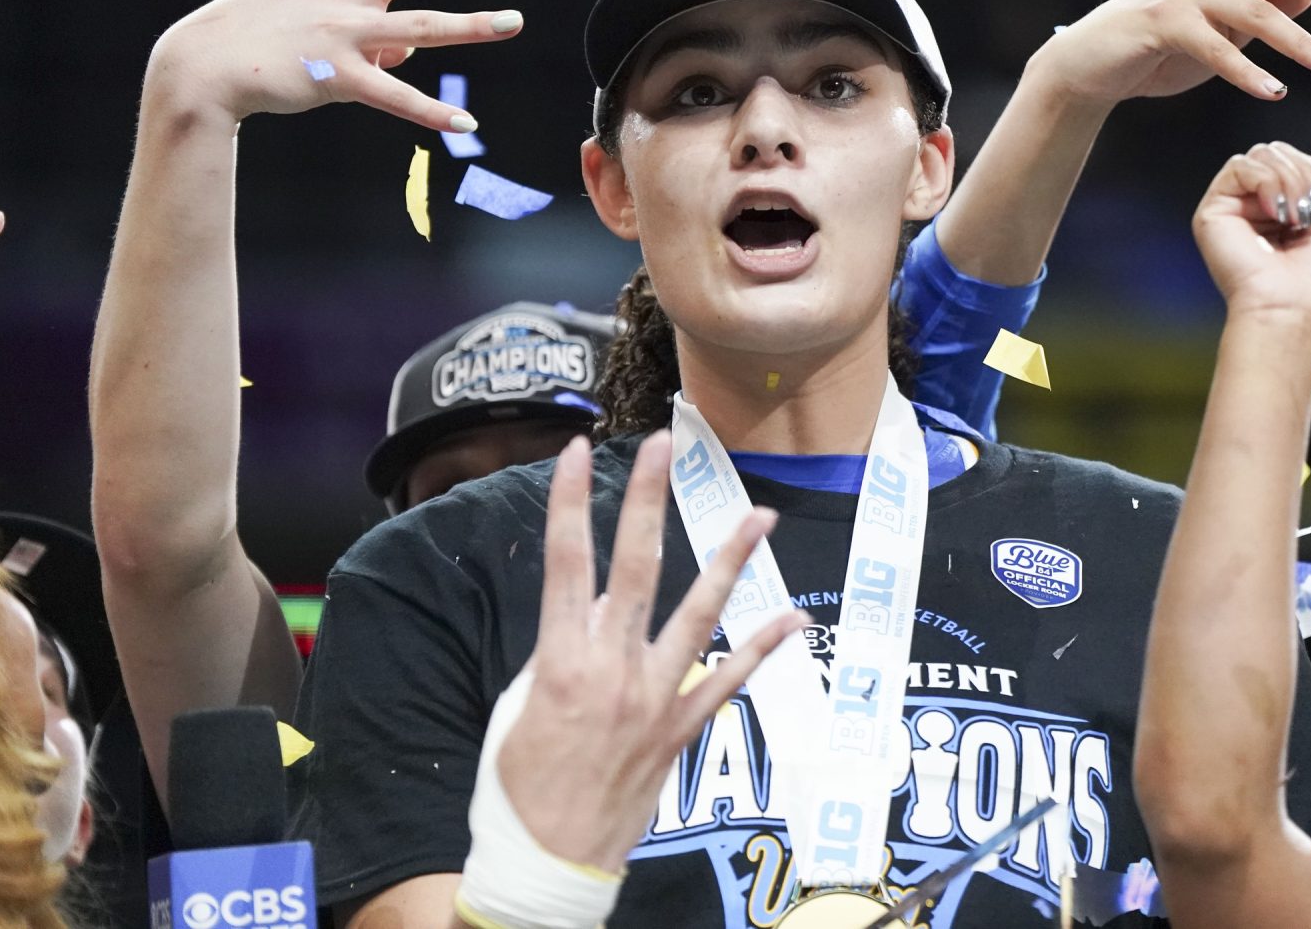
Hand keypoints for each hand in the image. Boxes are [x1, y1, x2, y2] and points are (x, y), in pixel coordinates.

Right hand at [147, 0, 521, 130]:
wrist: (200, 65)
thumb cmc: (257, 38)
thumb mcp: (312, 17)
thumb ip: (369, 31)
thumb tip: (406, 50)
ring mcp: (343, 32)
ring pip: (421, 26)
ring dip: (472, 25)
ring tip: (515, 22)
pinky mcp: (336, 76)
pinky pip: (395, 97)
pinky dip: (432, 113)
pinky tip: (467, 124)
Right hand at [497, 434, 806, 871]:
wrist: (548, 864)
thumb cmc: (516, 790)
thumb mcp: (516, 710)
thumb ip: (555, 655)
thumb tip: (585, 620)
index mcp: (559, 661)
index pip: (565, 562)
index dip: (568, 502)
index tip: (574, 451)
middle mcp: (612, 669)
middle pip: (634, 566)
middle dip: (647, 499)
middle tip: (663, 446)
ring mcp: (654, 697)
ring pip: (699, 613)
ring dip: (730, 560)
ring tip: (760, 515)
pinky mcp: (682, 728)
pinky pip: (730, 680)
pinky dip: (763, 648)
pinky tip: (794, 619)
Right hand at [1193, 141, 1310, 322]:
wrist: (1290, 309)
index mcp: (1284, 213)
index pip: (1295, 162)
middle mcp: (1256, 208)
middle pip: (1277, 152)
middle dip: (1304, 171)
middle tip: (1310, 208)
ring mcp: (1234, 208)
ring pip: (1260, 154)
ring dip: (1289, 177)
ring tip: (1294, 214)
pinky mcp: (1214, 211)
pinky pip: (1240, 166)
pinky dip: (1267, 180)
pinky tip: (1275, 211)